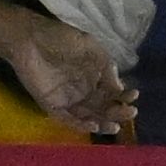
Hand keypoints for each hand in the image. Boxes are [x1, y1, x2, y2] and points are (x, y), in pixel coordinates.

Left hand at [5, 11, 134, 134]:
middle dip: (118, 112)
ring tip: (115, 126)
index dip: (124, 96)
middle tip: (130, 113)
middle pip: (103, 108)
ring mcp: (67, 100)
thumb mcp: (91, 48)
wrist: (31, 38)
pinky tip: (94, 126)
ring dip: (103, 124)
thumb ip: (106, 67)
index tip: (134, 96)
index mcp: (93, 77)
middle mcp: (82, 91)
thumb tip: (119, 87)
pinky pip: (68, 119)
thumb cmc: (61, 38)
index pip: (112, 93)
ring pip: (89, 117)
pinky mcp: (52, 105)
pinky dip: (81, 125)